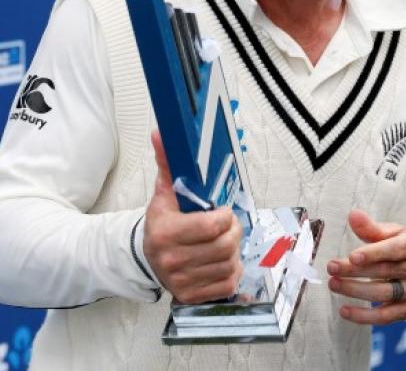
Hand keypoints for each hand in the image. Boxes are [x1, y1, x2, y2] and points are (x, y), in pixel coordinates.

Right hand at [143, 130, 243, 303]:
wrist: (148, 256)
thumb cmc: (163, 221)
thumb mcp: (164, 191)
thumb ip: (167, 162)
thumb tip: (161, 133)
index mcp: (165, 232)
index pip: (211, 226)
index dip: (225, 216)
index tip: (222, 211)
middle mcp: (171, 260)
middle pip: (225, 246)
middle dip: (233, 231)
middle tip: (228, 225)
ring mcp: (181, 281)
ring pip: (229, 264)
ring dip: (233, 251)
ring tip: (223, 242)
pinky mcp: (191, 297)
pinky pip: (227, 284)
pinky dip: (231, 271)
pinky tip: (221, 261)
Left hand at [327, 209, 405, 324]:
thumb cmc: (404, 245)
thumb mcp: (394, 232)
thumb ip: (372, 227)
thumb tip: (353, 215)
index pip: (395, 249)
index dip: (373, 253)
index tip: (352, 256)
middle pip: (385, 271)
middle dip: (355, 271)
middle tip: (331, 267)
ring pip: (383, 294)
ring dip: (355, 291)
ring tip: (333, 284)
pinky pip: (386, 316)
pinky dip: (364, 316)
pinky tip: (344, 311)